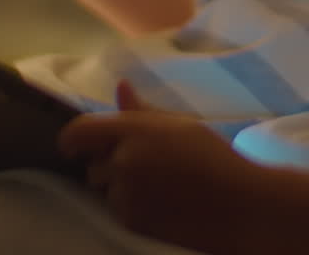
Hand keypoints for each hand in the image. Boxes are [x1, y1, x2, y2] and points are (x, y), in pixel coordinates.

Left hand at [59, 81, 264, 251]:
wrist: (237, 203)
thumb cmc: (213, 156)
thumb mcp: (179, 124)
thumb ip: (142, 109)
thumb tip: (120, 87)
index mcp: (135, 130)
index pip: (79, 132)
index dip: (71, 139)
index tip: (74, 146)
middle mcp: (123, 162)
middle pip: (93, 163)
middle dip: (109, 164)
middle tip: (143, 163)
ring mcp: (125, 194)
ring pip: (104, 188)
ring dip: (118, 185)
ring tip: (156, 183)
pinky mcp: (131, 220)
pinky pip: (117, 209)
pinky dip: (130, 205)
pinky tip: (160, 201)